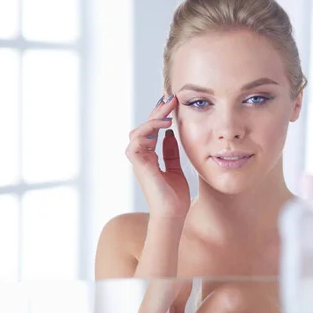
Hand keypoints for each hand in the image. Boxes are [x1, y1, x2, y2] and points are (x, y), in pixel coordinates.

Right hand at [125, 95, 190, 219]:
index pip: (152, 130)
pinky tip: (166, 126)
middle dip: (158, 111)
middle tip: (171, 97)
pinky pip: (136, 141)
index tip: (173, 102)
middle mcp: (141, 157)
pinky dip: (149, 131)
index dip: (160, 115)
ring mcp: (138, 160)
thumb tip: (172, 133)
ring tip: (169, 108)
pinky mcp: (138, 164)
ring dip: (154, 117)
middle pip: (145, 127)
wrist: (174, 214)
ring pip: (139, 131)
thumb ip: (171, 151)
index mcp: (149, 157)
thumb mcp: (175, 167)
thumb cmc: (175, 196)